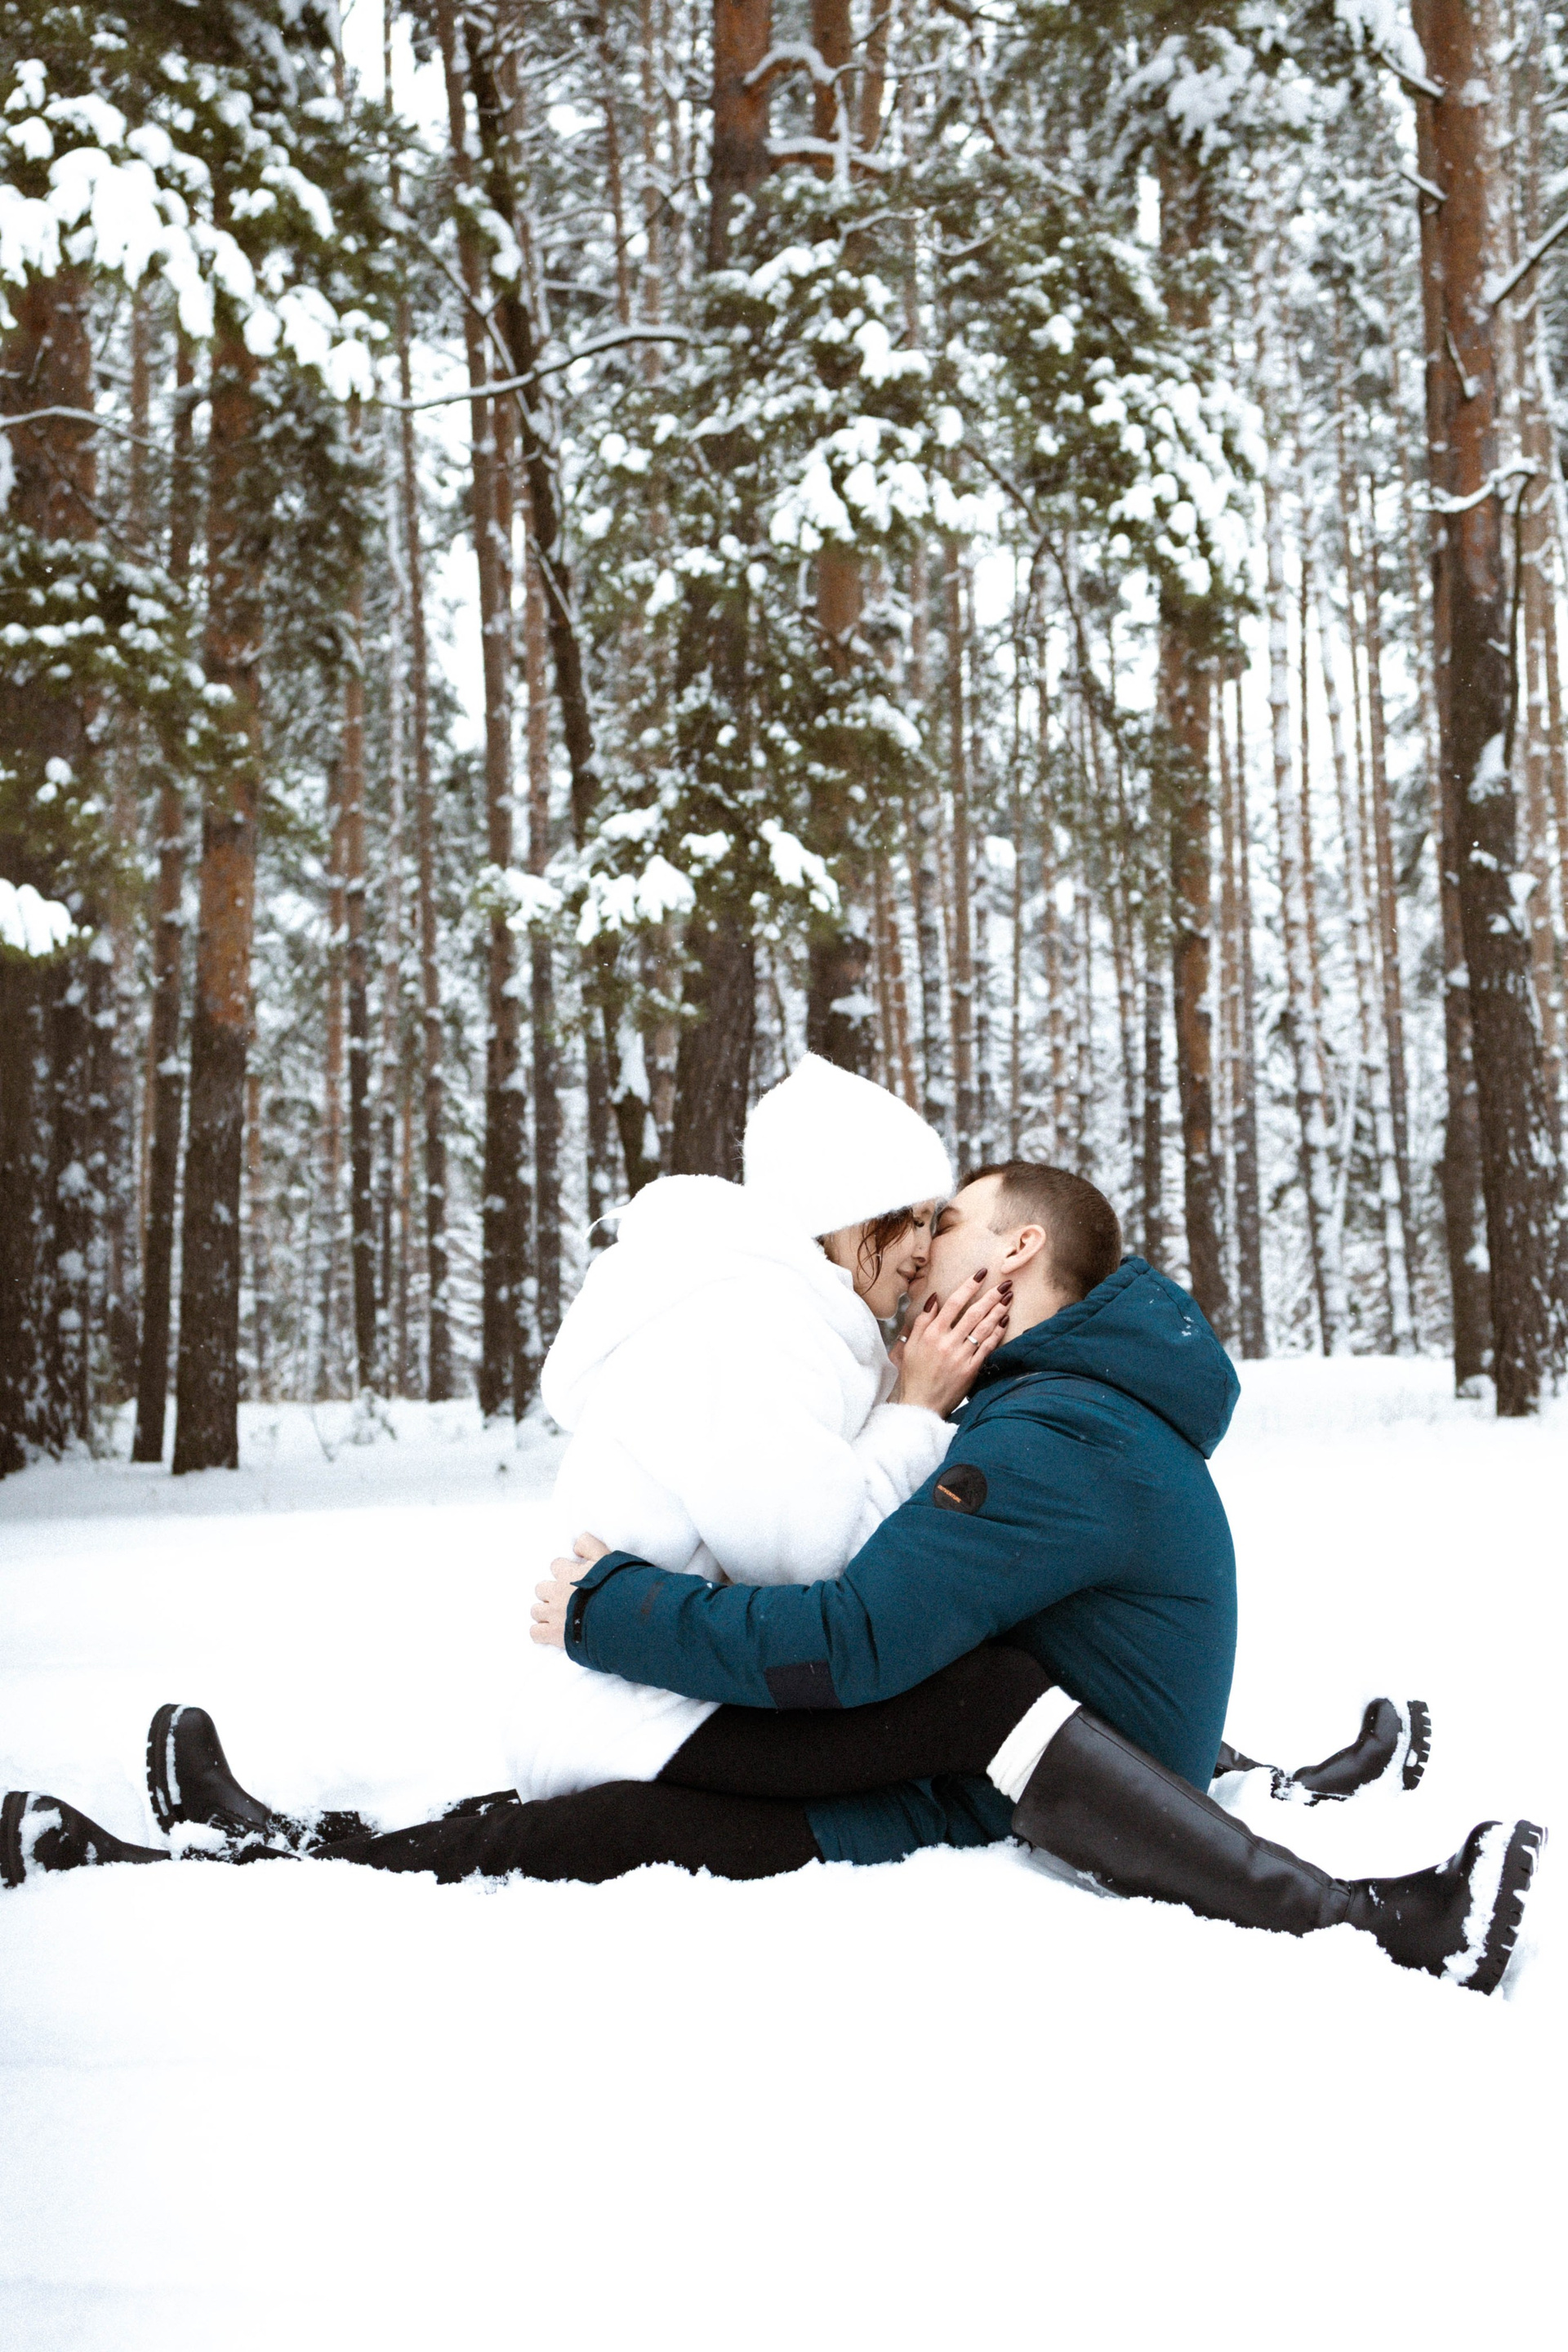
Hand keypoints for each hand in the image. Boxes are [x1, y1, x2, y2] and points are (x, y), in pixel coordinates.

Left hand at [530, 1531, 609, 1647]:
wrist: (616, 1615)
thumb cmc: (613, 1585)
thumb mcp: (605, 1557)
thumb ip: (589, 1545)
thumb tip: (575, 1544)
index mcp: (567, 1574)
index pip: (555, 1565)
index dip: (564, 1571)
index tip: (574, 1577)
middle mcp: (556, 1593)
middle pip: (541, 1588)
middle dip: (550, 1592)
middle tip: (565, 1598)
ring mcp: (553, 1615)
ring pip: (536, 1610)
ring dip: (545, 1612)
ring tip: (558, 1616)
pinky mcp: (554, 1635)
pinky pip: (535, 1633)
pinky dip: (540, 1632)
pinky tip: (550, 1632)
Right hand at [891, 1269, 1011, 1417]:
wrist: (921, 1404)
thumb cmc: (914, 1374)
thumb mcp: (910, 1345)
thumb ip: (922, 1320)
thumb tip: (934, 1298)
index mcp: (931, 1334)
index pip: (953, 1303)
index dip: (969, 1286)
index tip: (981, 1273)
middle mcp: (946, 1343)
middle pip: (973, 1313)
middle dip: (991, 1296)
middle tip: (1005, 1283)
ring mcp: (960, 1357)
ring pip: (983, 1328)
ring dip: (998, 1311)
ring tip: (1009, 1297)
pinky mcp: (970, 1370)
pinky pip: (987, 1348)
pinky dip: (997, 1333)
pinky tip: (1005, 1321)